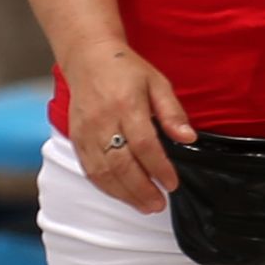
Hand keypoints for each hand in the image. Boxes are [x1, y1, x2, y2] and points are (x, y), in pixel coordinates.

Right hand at [65, 47, 194, 213]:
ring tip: (144, 206)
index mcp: (126, 104)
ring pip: (102, 171)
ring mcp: (85, 131)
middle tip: (159, 204)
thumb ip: (173, 112)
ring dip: (123, 193)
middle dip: (141, 189)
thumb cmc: (126, 69)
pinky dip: (105, 186)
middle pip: (121, 163)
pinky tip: (121, 194)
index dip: (158, 168)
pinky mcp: (76, 137)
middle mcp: (102, 120)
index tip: (172, 184)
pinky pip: (88, 168)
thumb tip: (189, 138)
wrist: (88, 57)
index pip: (143, 144)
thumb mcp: (158, 83)